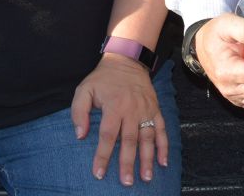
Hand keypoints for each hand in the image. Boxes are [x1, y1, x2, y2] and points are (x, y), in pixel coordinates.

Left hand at [70, 55, 166, 185]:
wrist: (127, 60)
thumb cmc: (103, 78)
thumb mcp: (84, 89)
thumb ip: (79, 112)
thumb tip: (80, 135)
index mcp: (114, 106)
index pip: (108, 136)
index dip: (103, 156)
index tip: (99, 173)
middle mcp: (132, 110)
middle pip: (130, 141)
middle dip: (128, 163)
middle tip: (126, 182)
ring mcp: (146, 110)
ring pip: (148, 138)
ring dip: (148, 158)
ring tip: (146, 177)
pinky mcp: (155, 109)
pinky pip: (161, 129)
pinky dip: (164, 146)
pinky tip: (164, 161)